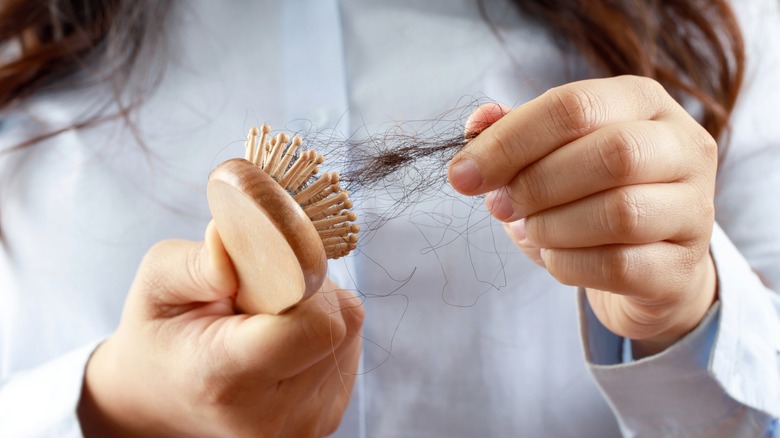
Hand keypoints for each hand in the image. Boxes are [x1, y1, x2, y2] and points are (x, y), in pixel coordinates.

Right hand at [78, 222, 363, 436]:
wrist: (161, 402)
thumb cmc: (160, 335)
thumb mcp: (156, 284)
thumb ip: (200, 261)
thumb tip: (261, 239)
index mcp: (224, 380)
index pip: (314, 325)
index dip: (303, 281)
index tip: (269, 269)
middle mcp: (270, 417)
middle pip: (339, 324)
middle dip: (308, 292)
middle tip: (258, 296)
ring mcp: (302, 427)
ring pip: (349, 333)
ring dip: (316, 311)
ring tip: (264, 323)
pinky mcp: (325, 422)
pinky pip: (348, 351)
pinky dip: (321, 334)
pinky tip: (281, 343)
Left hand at [449, 76, 716, 357]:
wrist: (642, 261)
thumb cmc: (587, 194)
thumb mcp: (548, 153)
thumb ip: (510, 133)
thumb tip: (477, 124)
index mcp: (643, 101)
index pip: (575, 106)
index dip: (509, 141)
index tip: (461, 175)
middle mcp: (682, 147)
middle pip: (611, 154)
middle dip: (536, 184)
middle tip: (500, 205)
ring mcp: (694, 209)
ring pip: (620, 212)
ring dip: (551, 226)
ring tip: (531, 229)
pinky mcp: (683, 267)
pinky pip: (618, 266)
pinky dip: (568, 263)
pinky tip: (555, 256)